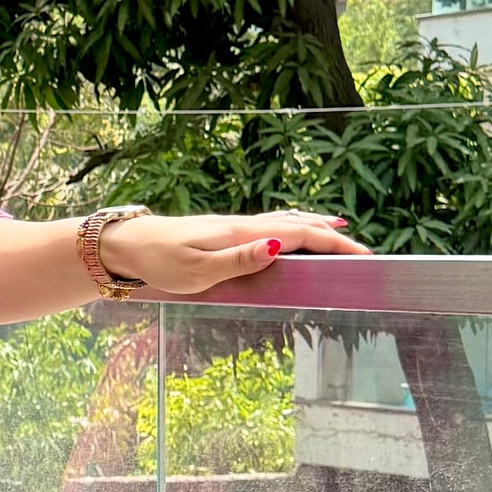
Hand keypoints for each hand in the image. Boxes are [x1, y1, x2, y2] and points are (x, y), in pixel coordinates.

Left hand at [100, 209, 368, 297]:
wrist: (127, 244)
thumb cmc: (158, 261)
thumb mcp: (198, 269)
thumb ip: (240, 260)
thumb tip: (279, 246)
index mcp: (243, 234)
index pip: (302, 234)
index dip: (335, 244)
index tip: (364, 255)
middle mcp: (244, 226)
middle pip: (300, 225)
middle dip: (334, 237)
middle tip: (364, 252)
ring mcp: (235, 227)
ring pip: (286, 222)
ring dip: (315, 227)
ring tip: (341, 233)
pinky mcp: (225, 233)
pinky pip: (271, 226)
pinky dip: (293, 227)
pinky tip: (292, 233)